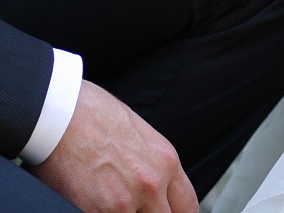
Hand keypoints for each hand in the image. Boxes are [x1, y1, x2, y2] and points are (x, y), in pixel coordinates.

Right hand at [28, 81, 197, 212]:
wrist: (61, 115)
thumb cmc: (94, 116)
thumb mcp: (141, 135)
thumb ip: (153, 164)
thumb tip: (156, 185)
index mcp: (167, 162)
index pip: (187, 205)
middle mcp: (152, 183)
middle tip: (136, 208)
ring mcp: (125, 201)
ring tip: (110, 203)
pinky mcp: (96, 211)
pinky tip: (93, 205)